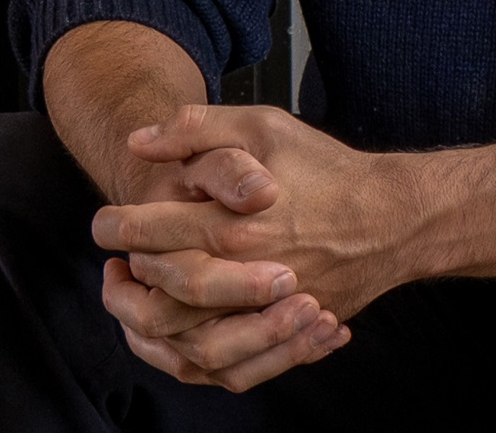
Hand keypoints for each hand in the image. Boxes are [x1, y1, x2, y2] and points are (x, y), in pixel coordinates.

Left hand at [100, 132, 351, 390]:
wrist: (392, 217)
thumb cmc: (329, 170)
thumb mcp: (264, 127)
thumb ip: (198, 127)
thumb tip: (141, 140)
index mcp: (231, 223)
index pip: (147, 233)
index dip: (114, 228)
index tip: (103, 224)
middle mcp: (242, 276)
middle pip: (158, 295)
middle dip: (126, 281)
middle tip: (116, 265)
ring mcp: (265, 314)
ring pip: (185, 343)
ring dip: (151, 326)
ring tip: (139, 303)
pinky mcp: (284, 335)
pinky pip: (227, 369)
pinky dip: (195, 362)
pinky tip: (181, 340)